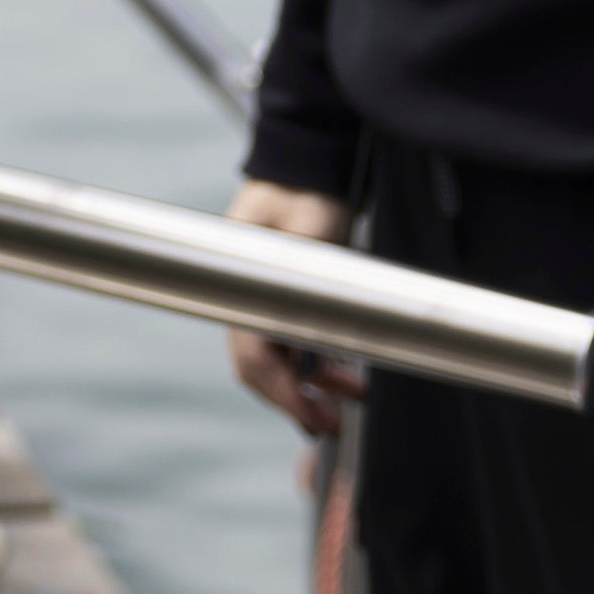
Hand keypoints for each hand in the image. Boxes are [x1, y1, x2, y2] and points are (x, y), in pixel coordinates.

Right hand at [222, 179, 359, 434]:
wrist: (306, 167)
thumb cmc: (303, 191)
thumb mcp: (310, 223)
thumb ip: (311, 262)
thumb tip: (315, 313)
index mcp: (244, 285)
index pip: (252, 356)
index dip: (279, 392)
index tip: (309, 417)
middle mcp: (248, 300)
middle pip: (262, 369)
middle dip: (295, 402)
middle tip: (328, 426)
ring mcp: (265, 303)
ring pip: (282, 362)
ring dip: (311, 388)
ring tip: (348, 404)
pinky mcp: (286, 302)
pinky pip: (296, 347)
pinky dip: (319, 367)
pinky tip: (345, 379)